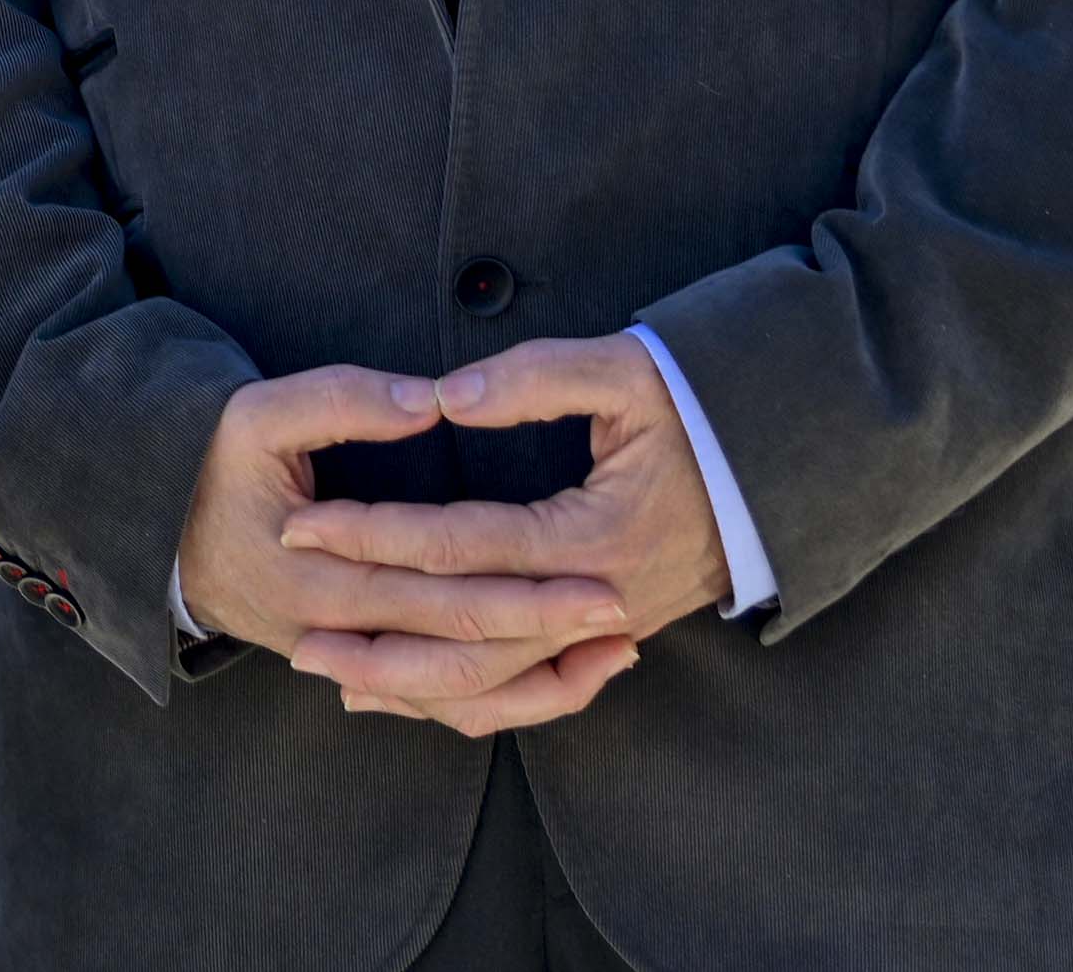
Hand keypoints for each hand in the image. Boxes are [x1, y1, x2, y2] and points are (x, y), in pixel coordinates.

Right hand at [172, 364, 634, 730]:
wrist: (148, 532)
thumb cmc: (208, 465)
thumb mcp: (255, 414)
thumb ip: (343, 402)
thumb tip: (432, 401)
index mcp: (315, 573)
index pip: (438, 590)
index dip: (521, 587)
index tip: (596, 572)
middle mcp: (333, 635)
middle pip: (458, 649)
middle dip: (545, 634)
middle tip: (623, 611)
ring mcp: (341, 660)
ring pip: (450, 698)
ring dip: (535, 683)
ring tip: (611, 654)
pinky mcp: (350, 665)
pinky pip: (432, 702)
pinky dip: (497, 697)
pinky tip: (554, 674)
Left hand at [273, 334, 729, 721]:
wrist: (782, 469)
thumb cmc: (699, 408)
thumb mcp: (627, 372)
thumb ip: (534, 379)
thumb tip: (445, 398)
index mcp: (593, 531)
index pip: (461, 543)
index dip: (376, 534)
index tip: (302, 524)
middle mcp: (598, 600)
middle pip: (467, 633)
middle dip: (373, 631)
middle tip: (290, 628)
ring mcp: (607, 632)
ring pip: (495, 682)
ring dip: (408, 683)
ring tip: (329, 674)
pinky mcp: (608, 642)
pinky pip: (528, 690)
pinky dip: (464, 701)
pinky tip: (406, 696)